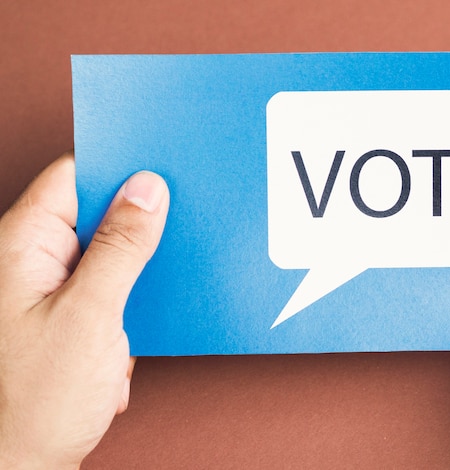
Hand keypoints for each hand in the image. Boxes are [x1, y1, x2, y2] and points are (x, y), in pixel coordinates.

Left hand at [0, 152, 168, 467]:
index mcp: (23, 246)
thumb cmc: (35, 401)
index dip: (118, 167)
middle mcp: (33, 259)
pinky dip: (131, 298)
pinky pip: (110, 283)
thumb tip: (147, 190)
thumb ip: (120, 248)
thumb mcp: (90, 316)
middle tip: (176, 228)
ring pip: (108, 250)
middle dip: (137, 223)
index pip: (73, 176)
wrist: (22, 466)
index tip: (163, 169)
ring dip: (137, 269)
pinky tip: (135, 326)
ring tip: (150, 295)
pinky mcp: (69, 312)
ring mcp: (51, 287)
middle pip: (95, 211)